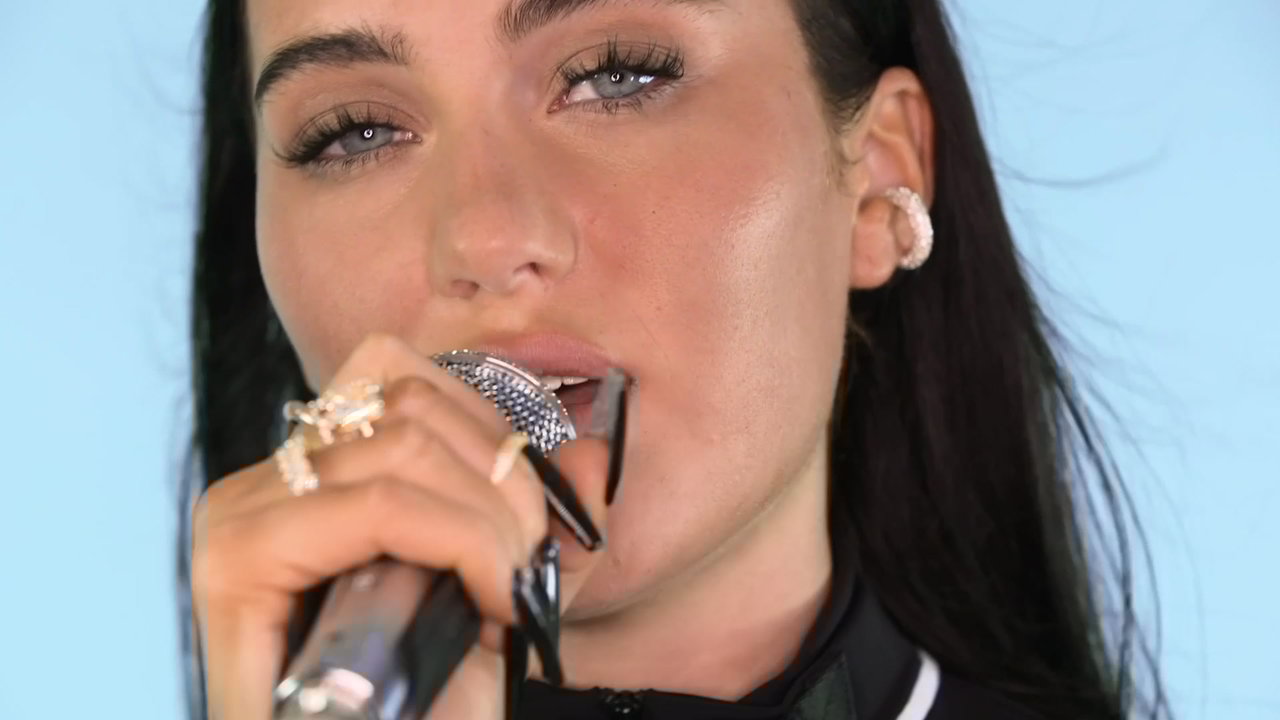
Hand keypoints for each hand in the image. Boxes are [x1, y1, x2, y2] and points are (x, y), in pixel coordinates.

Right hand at [192, 334, 611, 719]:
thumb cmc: (428, 707)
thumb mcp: (501, 603)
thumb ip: (546, 530)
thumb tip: (597, 451)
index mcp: (308, 480)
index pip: (396, 371)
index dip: (485, 424)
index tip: (526, 515)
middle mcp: (260, 485)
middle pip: (410, 403)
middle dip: (505, 483)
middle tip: (527, 571)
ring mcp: (239, 519)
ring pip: (406, 444)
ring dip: (491, 521)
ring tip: (506, 597)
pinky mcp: (236, 565)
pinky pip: (384, 507)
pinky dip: (464, 544)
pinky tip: (490, 608)